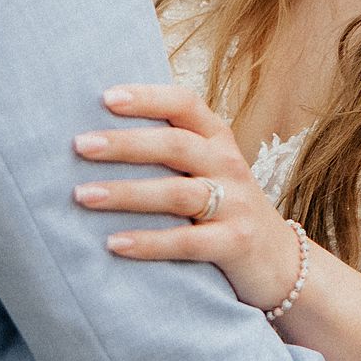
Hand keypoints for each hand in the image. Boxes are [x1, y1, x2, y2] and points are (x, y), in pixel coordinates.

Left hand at [73, 83, 304, 315]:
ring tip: (82, 195)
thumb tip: (97, 134)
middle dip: (125, 144)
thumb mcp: (206, 170)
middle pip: (175, 146)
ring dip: (126, 193)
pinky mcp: (236, 243)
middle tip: (79, 145)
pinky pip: (187, 242)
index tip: (105, 97)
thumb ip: (168, 151)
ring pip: (177, 193)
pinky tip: (113, 244)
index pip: (184, 104)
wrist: (281, 262)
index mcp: (217, 139)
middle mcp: (228, 165)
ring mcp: (236, 204)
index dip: (147, 98)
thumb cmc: (225, 209)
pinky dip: (148, 243)